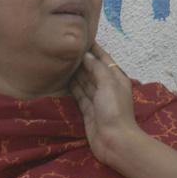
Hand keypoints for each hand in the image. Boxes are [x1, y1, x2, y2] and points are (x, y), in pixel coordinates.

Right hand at [71, 43, 139, 164]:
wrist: (114, 141)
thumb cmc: (115, 109)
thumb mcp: (108, 84)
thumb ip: (97, 68)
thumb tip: (86, 55)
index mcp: (116, 78)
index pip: (104, 59)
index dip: (94, 49)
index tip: (81, 37)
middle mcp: (107, 86)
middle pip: (93, 69)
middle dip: (82, 59)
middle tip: (64, 47)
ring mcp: (97, 99)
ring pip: (84, 81)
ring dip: (75, 72)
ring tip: (59, 60)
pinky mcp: (88, 110)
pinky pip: (78, 95)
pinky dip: (71, 87)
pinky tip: (61, 79)